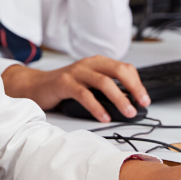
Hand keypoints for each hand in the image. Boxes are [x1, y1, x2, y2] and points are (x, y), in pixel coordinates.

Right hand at [0, 56, 149, 122]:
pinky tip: (104, 117)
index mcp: (97, 62)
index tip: (145, 99)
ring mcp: (76, 72)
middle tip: (142, 104)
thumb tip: (128, 105)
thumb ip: (106, 90)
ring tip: (127, 112)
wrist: (35, 85)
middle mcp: (88, 64)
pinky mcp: (64, 82)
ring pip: (103, 82)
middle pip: (118, 70)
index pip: (124, 68)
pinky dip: (97, 107)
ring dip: (119, 98)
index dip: (137, 83)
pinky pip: (84, 94)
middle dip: (133, 88)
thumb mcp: (88, 83)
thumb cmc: (64, 86)